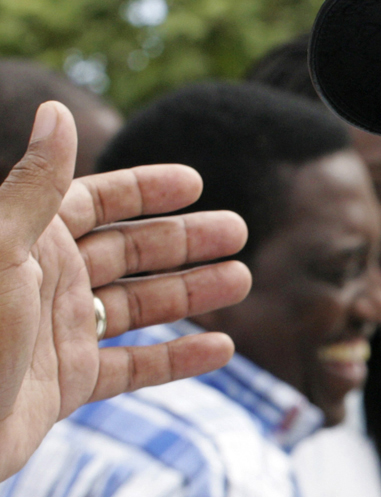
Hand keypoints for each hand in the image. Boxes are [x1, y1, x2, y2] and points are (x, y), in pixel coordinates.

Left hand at [0, 101, 252, 478]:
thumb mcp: (1, 249)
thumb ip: (37, 186)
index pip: (95, 202)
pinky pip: (135, 366)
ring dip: (192, 292)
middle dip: (186, 241)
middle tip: (239, 231)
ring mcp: (62, 333)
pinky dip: (179, 359)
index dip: (144, 190)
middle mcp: (49, 282)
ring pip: (141, 306)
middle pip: (130, 253)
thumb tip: (57, 112)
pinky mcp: (70, 384)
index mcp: (31, 241)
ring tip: (241, 280)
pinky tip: (221, 350)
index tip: (195, 183)